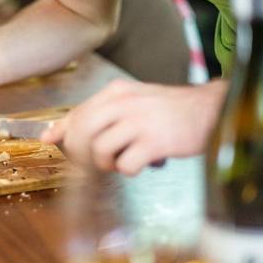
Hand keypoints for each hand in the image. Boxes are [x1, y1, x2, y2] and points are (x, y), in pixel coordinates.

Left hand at [42, 79, 226, 174]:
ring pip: (99, 149)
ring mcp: (139, 122)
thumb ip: (101, 114)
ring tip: (121, 162)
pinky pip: (125, 164)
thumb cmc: (170, 110)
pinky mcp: (155, 141)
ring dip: (105, 164)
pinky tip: (141, 164)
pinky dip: (128, 170)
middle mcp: (125, 103)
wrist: (212, 109)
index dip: (61, 130)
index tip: (50, 140)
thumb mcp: (134, 102)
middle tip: (94, 162)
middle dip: (81, 153)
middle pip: (82, 132)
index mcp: (117, 92)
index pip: (78, 112)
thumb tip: (58, 132)